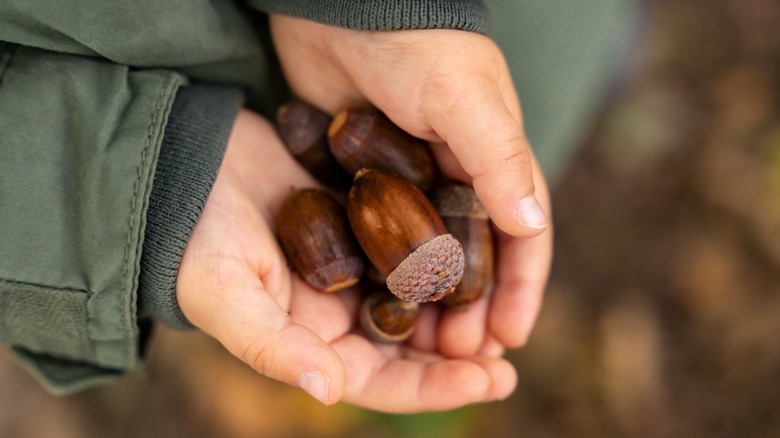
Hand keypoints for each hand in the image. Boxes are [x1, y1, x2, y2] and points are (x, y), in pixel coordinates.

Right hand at [175, 109, 516, 411]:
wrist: (186, 166)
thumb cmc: (195, 238)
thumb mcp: (225, 294)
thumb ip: (273, 346)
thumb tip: (329, 391)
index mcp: (312, 341)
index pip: (382, 380)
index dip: (434, 388)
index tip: (490, 381)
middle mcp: (339, 312)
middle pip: (410, 347)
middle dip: (458, 357)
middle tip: (508, 356)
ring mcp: (354, 265)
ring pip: (418, 297)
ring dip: (459, 307)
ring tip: (506, 310)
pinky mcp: (362, 220)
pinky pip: (412, 244)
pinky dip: (445, 251)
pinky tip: (480, 247)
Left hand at [269, 16, 552, 355]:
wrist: (342, 5)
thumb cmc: (413, 40)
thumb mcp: (463, 95)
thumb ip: (496, 156)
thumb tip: (531, 224)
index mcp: (493, 160)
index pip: (522, 237)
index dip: (522, 290)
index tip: (510, 339)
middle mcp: (459, 177)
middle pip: (475, 260)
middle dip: (474, 311)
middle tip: (458, 356)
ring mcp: (412, 183)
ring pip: (429, 259)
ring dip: (429, 304)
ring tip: (419, 347)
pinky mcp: (370, 182)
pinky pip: (384, 241)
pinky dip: (387, 277)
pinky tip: (375, 307)